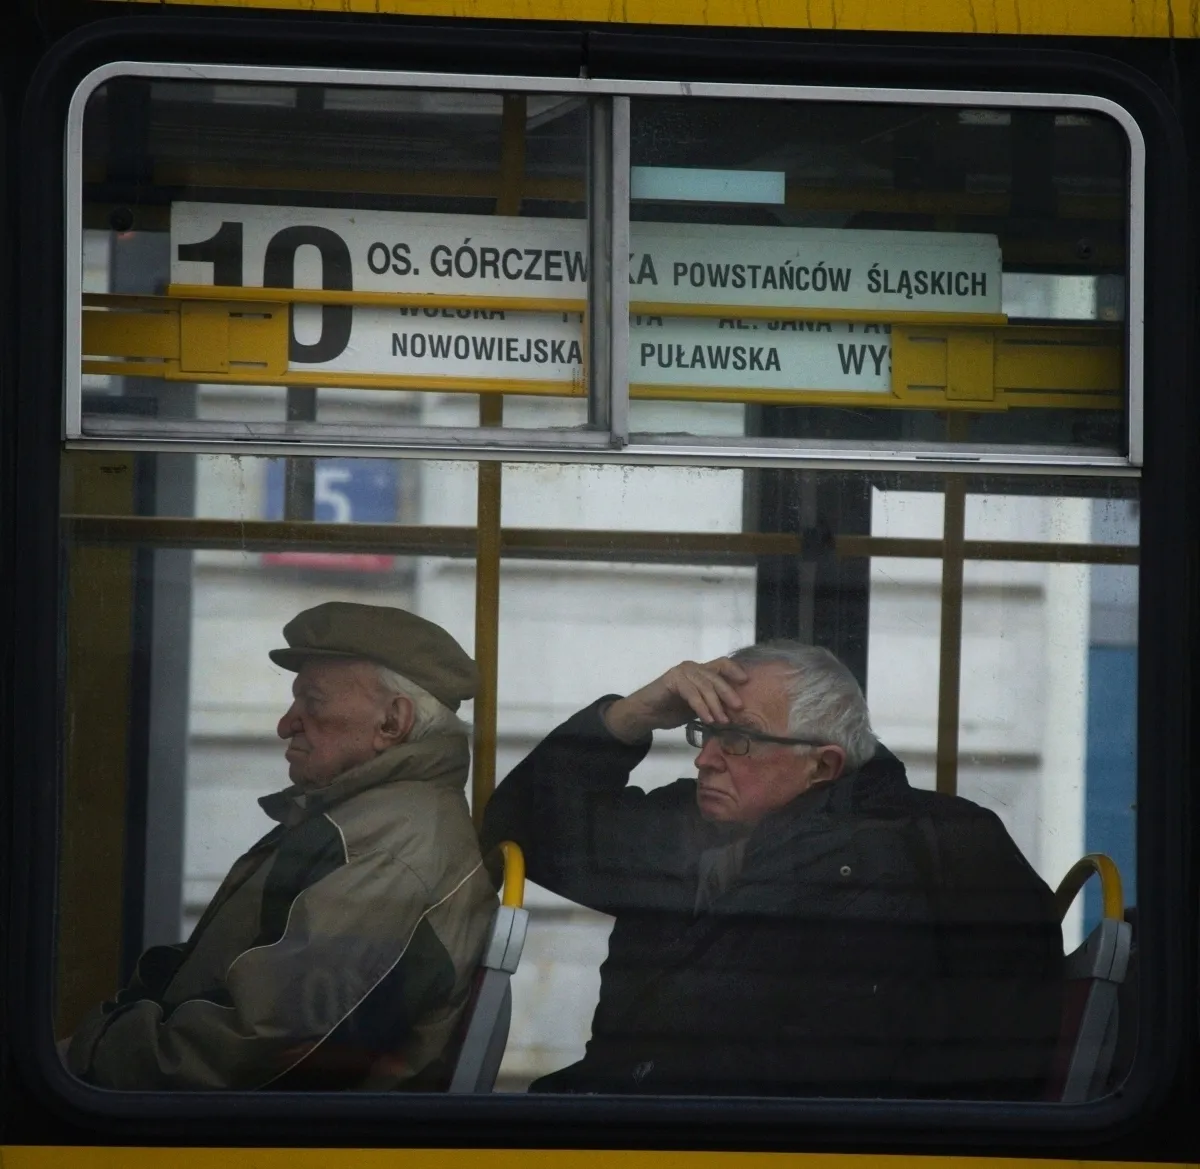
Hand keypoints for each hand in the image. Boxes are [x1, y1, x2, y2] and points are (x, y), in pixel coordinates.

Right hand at [603, 658, 748, 743]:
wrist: (646, 713)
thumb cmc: (672, 710)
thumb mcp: (699, 707)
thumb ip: (713, 704)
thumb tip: (736, 713)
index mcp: (701, 671)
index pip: (722, 664)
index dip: (735, 670)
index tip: (747, 682)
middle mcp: (693, 667)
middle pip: (716, 676)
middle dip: (729, 692)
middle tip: (739, 707)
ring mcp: (682, 672)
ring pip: (705, 686)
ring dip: (715, 705)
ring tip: (722, 721)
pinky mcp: (672, 679)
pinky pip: (692, 693)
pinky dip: (701, 707)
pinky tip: (708, 719)